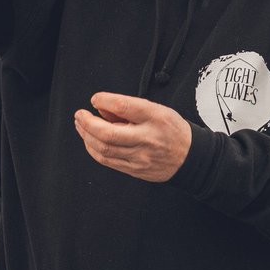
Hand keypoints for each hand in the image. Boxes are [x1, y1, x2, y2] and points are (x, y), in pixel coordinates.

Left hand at [74, 92, 191, 181]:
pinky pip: (108, 161)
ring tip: (81, 126)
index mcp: (155, 117)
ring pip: (104, 149)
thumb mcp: (156, 109)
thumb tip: (102, 107)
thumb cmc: (172, 130)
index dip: (104, 100)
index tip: (95, 99)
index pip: (124, 106)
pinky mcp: (135, 170)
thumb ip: (129, 108)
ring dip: (87, 136)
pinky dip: (94, 150)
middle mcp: (147, 138)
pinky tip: (90, 141)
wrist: (190, 157)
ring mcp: (141, 157)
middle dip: (88, 124)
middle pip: (109, 134)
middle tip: (79, 115)